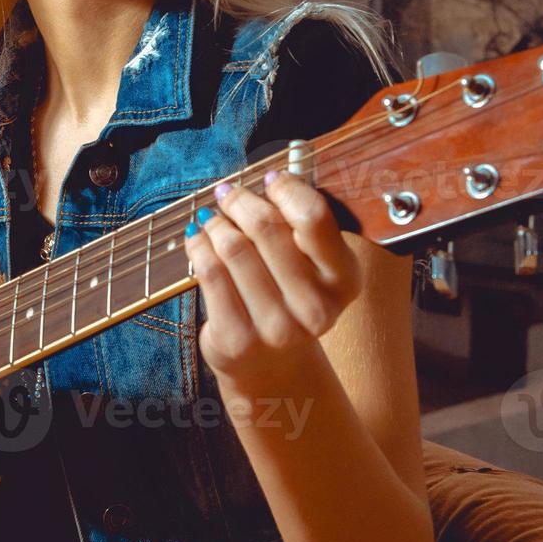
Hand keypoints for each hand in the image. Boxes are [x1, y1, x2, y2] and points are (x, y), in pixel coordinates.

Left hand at [182, 170, 360, 385]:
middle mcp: (316, 308)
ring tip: (212, 217)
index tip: (270, 179)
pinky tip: (198, 238)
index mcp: (344, 279)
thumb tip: (269, 176)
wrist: (270, 365)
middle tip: (229, 194)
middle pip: (267, 228)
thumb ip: (299, 224)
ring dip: (217, 223)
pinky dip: (199, 246)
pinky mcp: (238, 339)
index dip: (286, 188)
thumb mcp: (312, 265)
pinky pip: (210, 274)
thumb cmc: (288, 296)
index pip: (313, 216)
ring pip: (234, 248)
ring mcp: (277, 328)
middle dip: (241, 201)